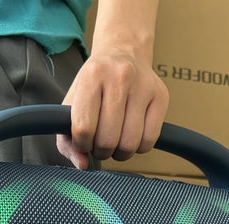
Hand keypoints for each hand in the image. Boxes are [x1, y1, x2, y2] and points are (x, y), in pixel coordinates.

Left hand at [57, 0, 168, 169]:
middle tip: (100, 144)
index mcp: (91, 76)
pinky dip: (138, 148)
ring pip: (129, 143)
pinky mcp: (161, 96)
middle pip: (108, 139)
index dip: (82, 144)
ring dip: (119, 153)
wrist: (124, 53)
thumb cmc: (94, 86)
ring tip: (115, 143)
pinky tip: (131, 137)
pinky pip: (149, 140)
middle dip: (101, 151)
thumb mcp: (72, 105)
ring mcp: (143, 86)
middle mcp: (119, 77)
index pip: (84, 128)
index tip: (84, 141)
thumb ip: (67, 139)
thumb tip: (82, 165)